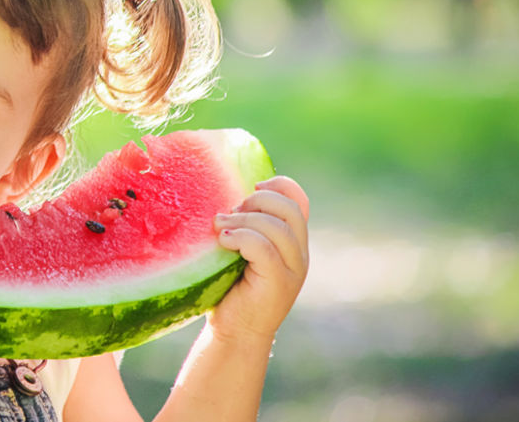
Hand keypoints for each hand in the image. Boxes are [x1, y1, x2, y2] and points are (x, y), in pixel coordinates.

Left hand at [209, 175, 309, 343]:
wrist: (235, 333)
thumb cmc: (231, 290)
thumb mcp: (240, 252)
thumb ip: (244, 227)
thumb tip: (224, 198)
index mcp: (293, 241)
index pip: (299, 200)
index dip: (278, 185)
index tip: (250, 186)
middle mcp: (299, 254)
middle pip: (289, 209)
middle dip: (256, 201)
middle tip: (229, 214)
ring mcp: (293, 270)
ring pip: (276, 227)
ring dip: (242, 221)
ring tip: (219, 228)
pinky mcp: (279, 283)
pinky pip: (264, 248)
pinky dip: (240, 238)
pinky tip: (223, 242)